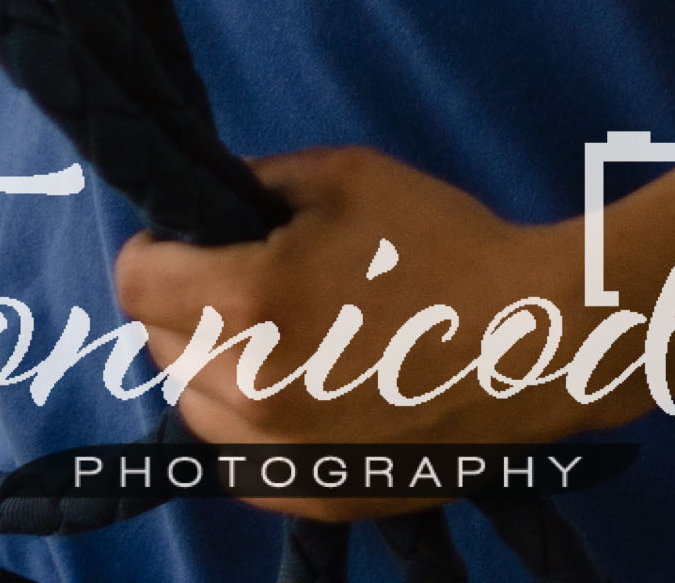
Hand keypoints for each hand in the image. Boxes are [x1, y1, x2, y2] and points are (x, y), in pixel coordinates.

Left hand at [111, 148, 590, 507]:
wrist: (540, 341)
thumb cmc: (446, 245)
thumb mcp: (341, 176)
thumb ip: (255, 186)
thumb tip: (206, 209)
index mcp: (248, 304)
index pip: (134, 281)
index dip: (154, 247)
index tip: (184, 239)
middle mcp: (251, 394)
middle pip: (158, 346)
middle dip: (182, 304)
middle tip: (236, 277)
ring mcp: (284, 460)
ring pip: (195, 407)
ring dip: (210, 366)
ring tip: (272, 333)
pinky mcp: (317, 498)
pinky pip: (242, 461)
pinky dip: (250, 422)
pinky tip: (298, 384)